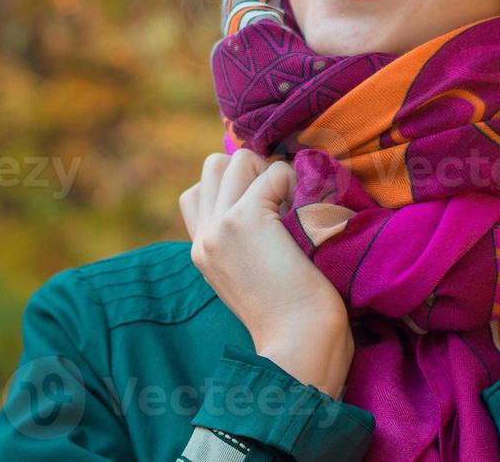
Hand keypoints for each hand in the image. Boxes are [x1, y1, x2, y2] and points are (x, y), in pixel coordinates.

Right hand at [179, 148, 354, 397]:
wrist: (301, 340)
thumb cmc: (292, 312)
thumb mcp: (252, 273)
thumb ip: (244, 238)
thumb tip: (266, 192)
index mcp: (201, 250)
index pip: (196, 192)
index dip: (234, 188)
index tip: (266, 210)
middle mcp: (203, 235)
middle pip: (214, 166)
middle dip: (251, 171)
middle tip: (280, 202)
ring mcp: (220, 225)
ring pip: (238, 158)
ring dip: (271, 172)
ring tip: (291, 205)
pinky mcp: (244, 219)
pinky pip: (273, 172)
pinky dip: (293, 184)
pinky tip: (303, 215)